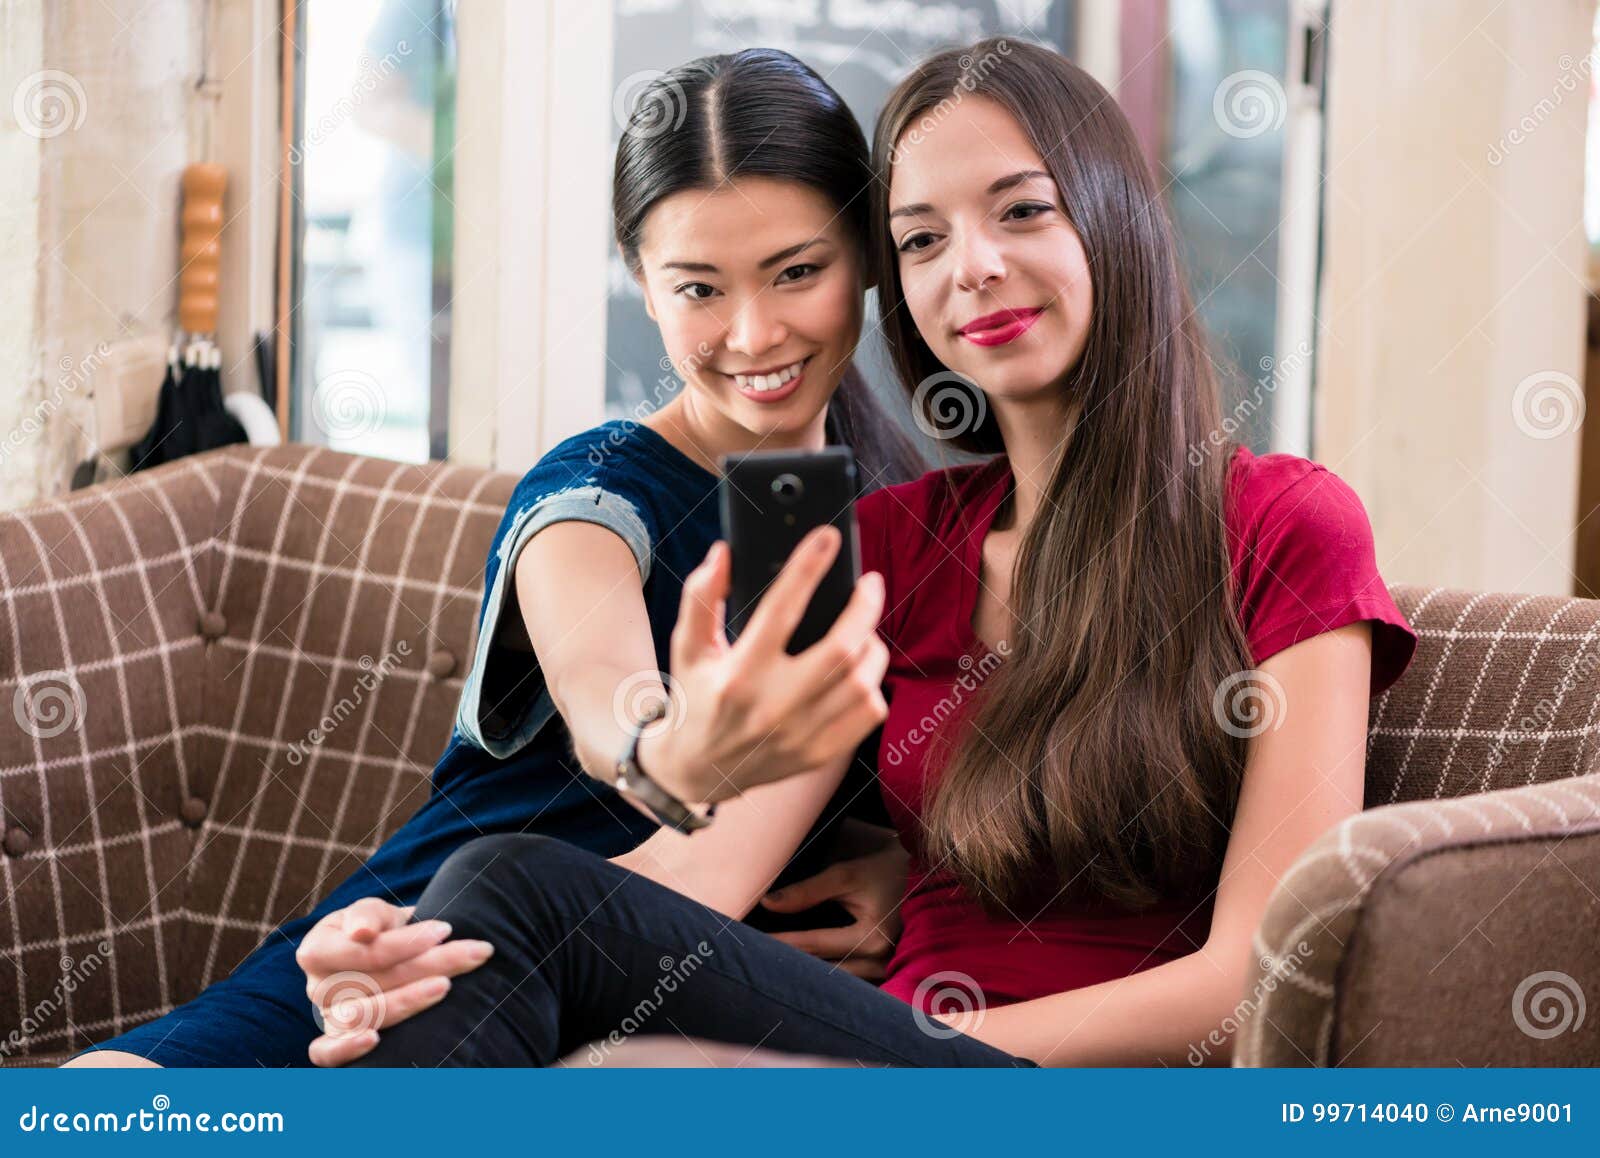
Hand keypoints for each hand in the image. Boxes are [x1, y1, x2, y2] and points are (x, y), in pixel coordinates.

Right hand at [295, 896, 494, 1066]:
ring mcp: (324, 1018)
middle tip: (474, 953)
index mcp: (318, 948)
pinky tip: (374, 1040)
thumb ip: (369, 915)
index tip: (446, 929)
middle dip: (429, 965)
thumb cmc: (379, 931)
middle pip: (373, 982)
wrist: (381, 956)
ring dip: (408, 1001)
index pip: (362, 950)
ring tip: (446, 985)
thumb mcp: (376, 913)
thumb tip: (361, 931)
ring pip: (362, 1016)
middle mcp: (317, 986)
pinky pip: (326, 1055)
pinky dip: (346, 1050)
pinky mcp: (332, 1043)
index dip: (404, 943)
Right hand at [641, 526, 888, 804]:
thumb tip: (724, 554)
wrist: (696, 769)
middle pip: (841, 649)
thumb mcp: (687, 647)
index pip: (781, 610)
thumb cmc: (696, 696)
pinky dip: (872, 684)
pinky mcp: (819, 753)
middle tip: (869, 583)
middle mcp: (773, 706)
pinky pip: (868, 714)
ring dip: (872, 645)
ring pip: (861, 682)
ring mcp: (800, 735)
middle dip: (864, 607)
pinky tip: (860, 668)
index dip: (807, 567)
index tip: (827, 538)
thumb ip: (701, 598)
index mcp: (739, 674)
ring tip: (864, 628)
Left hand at [757, 830, 909, 980]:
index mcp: (872, 939)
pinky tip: (805, 971)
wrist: (929, 877)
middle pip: (822, 971)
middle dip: (789, 966)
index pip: (814, 945)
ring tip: (774, 970)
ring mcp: (886, 972)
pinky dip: (828, 976)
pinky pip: (851, 981)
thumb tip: (768, 904)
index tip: (751, 944)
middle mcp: (880, 963)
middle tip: (754, 962)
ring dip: (807, 975)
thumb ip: (808, 890)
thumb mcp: (848, 874)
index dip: (781, 943)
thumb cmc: (889, 871)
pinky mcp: (888, 973)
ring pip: (836, 982)